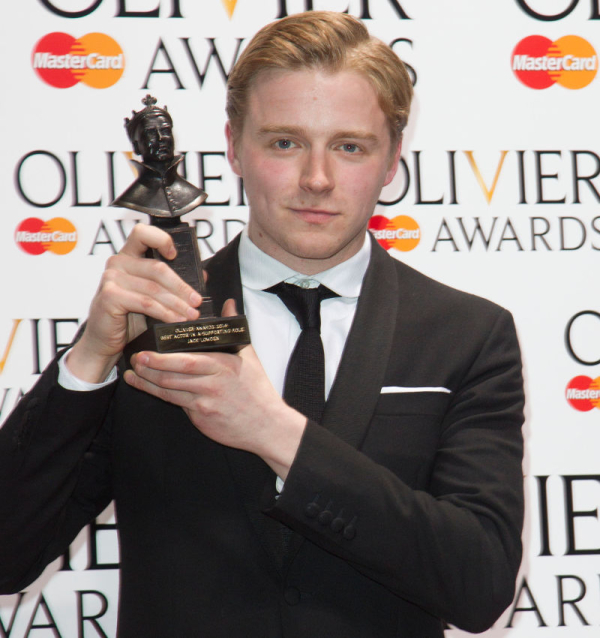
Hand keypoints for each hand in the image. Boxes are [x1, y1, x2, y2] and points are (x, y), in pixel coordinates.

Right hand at [68, 223, 202, 382]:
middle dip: (182, 287)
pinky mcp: (110, 296)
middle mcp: (118, 263)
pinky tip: (176, 320)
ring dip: (177, 303)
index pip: (142, 234)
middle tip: (197, 302)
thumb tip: (203, 276)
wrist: (105, 342)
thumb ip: (172, 283)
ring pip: (154, 288)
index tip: (175, 255)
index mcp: (128, 256)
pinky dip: (165, 313)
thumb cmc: (127, 319)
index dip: (161, 239)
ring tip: (191, 315)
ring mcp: (111, 278)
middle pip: (158, 268)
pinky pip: (146, 303)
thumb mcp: (153, 297)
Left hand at [124, 300, 306, 477]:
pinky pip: (177, 404)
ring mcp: (206, 403)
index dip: (165, 356)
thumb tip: (229, 304)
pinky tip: (146, 388)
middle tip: (134, 358)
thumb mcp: (249, 356)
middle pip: (175, 375)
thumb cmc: (258, 390)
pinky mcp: (201, 418)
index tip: (149, 347)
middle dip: (151, 367)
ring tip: (133, 373)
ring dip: (149, 382)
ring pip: (170, 391)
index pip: (189, 359)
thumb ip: (234, 329)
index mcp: (224, 365)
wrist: (267, 426)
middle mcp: (213, 384)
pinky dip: (159, 395)